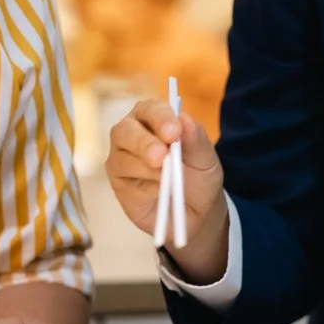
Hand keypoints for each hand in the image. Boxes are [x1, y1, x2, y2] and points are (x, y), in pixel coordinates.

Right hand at [106, 99, 230, 284]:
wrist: (195, 214)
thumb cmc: (198, 177)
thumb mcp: (206, 160)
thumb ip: (196, 140)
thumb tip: (184, 118)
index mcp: (154, 118)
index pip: (150, 110)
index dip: (160, 118)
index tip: (174, 132)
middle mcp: (132, 133)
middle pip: (125, 130)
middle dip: (144, 143)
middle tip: (162, 157)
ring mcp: (121, 157)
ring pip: (123, 158)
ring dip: (147, 170)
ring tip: (168, 180)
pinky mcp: (118, 181)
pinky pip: (124, 181)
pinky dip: (145, 187)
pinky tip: (160, 192)